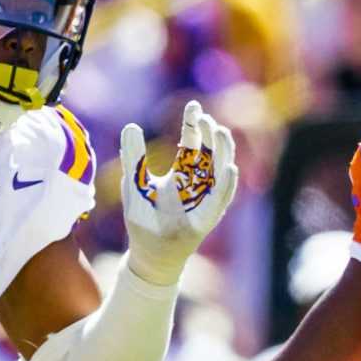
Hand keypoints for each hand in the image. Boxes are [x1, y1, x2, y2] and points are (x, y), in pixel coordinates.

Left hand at [120, 98, 239, 285]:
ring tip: (220, 132)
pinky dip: (227, 185)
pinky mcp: (206, 219)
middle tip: (205, 118)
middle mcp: (198, 184)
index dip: (195, 124)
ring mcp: (204, 201)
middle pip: (211, 153)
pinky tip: (229, 168)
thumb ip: (134, 156)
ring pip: (221, 172)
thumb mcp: (134, 183)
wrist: (148, 254)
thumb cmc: (143, 220)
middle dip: (211, 135)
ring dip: (223, 152)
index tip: (194, 106)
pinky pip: (220, 200)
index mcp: (183, 173)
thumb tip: (131, 125)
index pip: (193, 143)